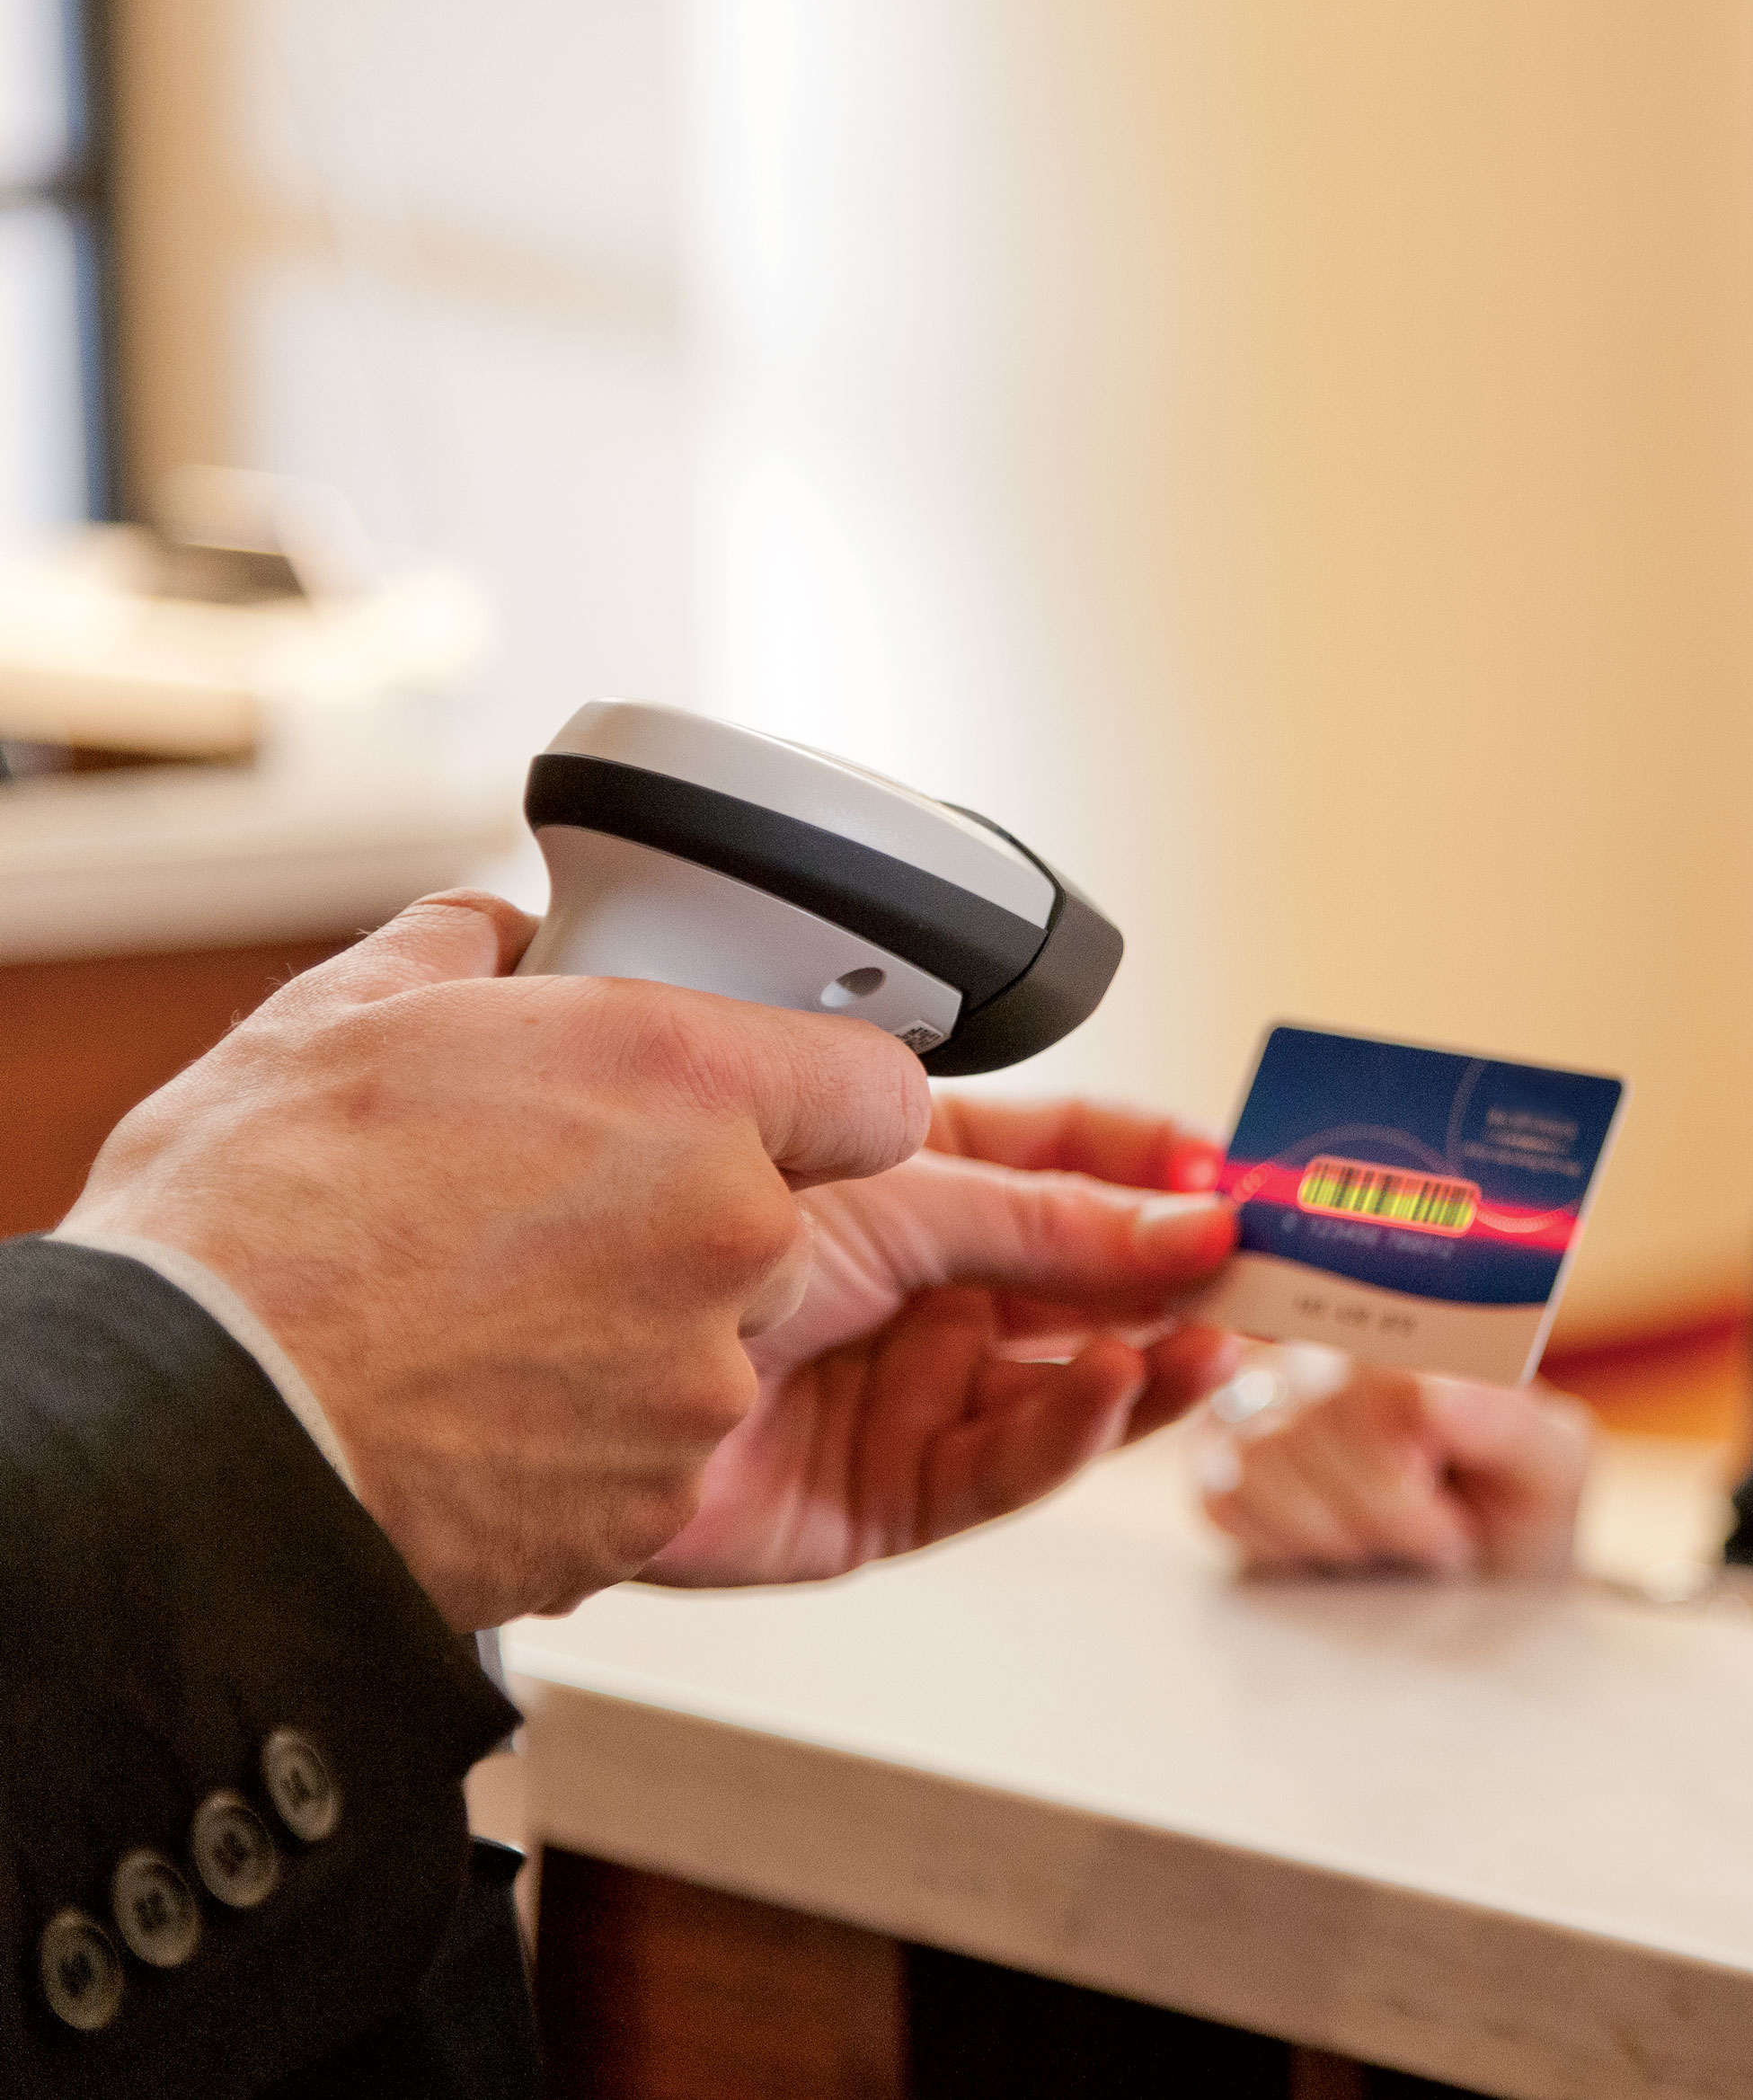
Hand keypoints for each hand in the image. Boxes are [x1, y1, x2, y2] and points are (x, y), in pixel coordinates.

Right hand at [63, 892, 928, 1629]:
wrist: (185, 1430)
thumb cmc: (252, 1230)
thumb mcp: (350, 1012)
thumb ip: (471, 952)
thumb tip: (504, 939)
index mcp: (686, 1085)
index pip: (877, 1087)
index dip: (820, 1098)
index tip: (768, 1111)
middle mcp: (728, 1230)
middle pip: (782, 1225)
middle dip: (695, 1225)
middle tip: (551, 1227)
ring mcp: (699, 1379)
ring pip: (715, 1347)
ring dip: (634, 1337)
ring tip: (482, 1327)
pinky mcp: (656, 1503)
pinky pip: (653, 1455)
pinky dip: (586, 1440)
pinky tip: (474, 1407)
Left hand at [641, 1095, 1242, 1585]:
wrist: (530, 1359)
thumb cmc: (658, 1232)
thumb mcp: (894, 1188)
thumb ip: (1046, 1213)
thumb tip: (1184, 1218)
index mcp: (902, 1183)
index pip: (1059, 1160)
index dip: (1148, 1165)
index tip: (1229, 1170)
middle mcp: (911, 1287)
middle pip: (1082, 1279)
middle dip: (1179, 1271)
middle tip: (1264, 1266)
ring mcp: (903, 1392)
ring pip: (1063, 1380)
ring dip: (1150, 1356)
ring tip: (1215, 1336)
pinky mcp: (882, 1500)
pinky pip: (998, 1467)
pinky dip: (1066, 1430)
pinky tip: (1107, 1386)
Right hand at [1202, 1360, 1593, 1579]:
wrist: (1472, 1579)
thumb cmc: (1516, 1507)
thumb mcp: (1550, 1471)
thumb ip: (1507, 1424)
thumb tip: (1435, 1394)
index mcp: (1416, 1322)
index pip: (1378, 1370)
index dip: (1403, 1475)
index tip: (1451, 1525)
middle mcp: (1330, 1340)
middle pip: (1319, 1412)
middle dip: (1387, 1513)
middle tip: (1438, 1540)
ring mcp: (1266, 1393)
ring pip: (1263, 1455)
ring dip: (1339, 1532)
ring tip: (1389, 1541)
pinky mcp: (1219, 1457)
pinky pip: (1224, 1495)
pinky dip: (1286, 1544)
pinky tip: (1333, 1545)